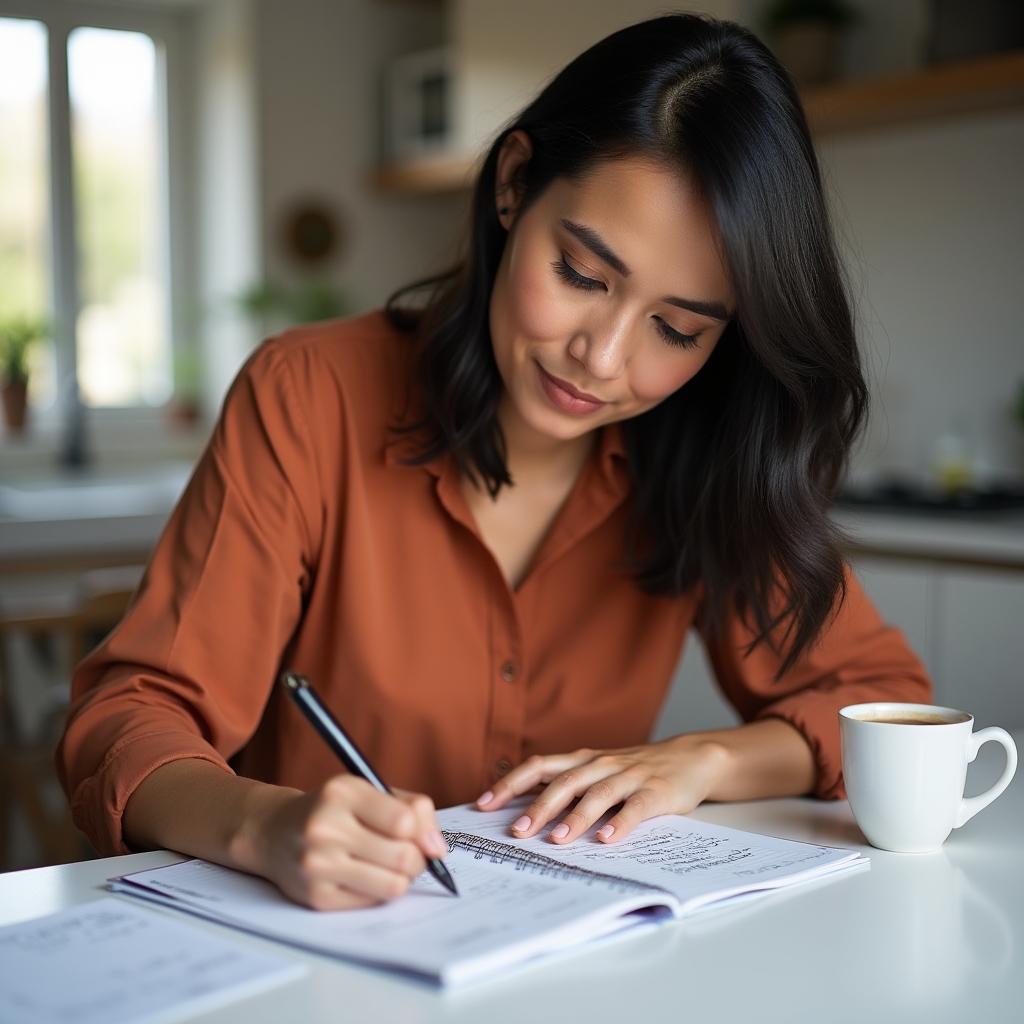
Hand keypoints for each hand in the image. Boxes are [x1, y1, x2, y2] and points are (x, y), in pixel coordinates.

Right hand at [250, 775, 448, 909]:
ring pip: (393, 885)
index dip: (425, 834)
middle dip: (418, 860)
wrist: (275, 832)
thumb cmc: (333, 810)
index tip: (425, 839)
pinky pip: (371, 902)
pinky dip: (377, 892)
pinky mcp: (316, 896)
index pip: (405, 821)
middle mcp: (325, 827)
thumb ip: (412, 809)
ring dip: (402, 879)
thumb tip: (438, 848)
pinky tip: (364, 876)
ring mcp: (318, 864)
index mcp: (342, 792)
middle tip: (409, 856)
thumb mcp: (369, 791)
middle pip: (403, 857)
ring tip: (391, 867)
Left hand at [473, 720, 815, 845]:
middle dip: (538, 808)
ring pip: (597, 794)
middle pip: (563, 782)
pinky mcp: (656, 792)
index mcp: (581, 760)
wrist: (690, 758)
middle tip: (517, 832)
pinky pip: (635, 808)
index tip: (483, 805)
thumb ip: (566, 785)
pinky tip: (607, 839)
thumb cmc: (635, 770)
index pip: (538, 766)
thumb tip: (520, 807)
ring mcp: (629, 776)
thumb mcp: (597, 771)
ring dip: (575, 818)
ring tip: (557, 839)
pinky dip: (620, 823)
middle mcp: (601, 764)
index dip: (510, 784)